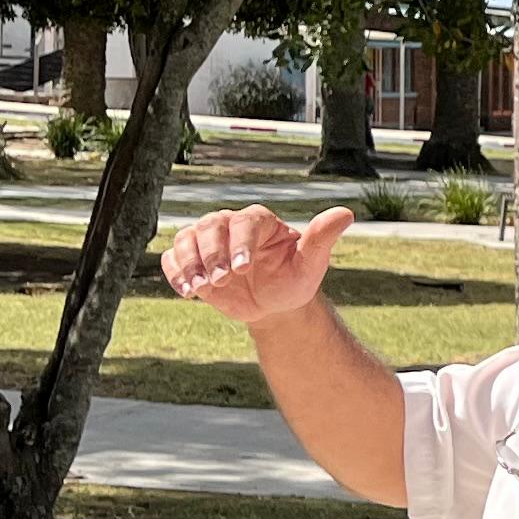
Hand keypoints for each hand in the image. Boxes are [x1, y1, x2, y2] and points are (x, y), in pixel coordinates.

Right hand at [161, 203, 354, 324]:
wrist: (273, 304)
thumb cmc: (294, 280)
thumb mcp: (311, 264)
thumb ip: (321, 239)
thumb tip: (346, 213)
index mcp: (259, 220)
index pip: (244, 223)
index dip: (240, 244)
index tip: (243, 269)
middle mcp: (229, 224)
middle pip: (209, 227)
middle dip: (212, 254)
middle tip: (221, 281)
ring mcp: (207, 242)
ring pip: (186, 239)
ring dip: (189, 264)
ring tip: (199, 289)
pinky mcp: (191, 261)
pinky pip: (173, 258)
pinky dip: (174, 272)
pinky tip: (186, 291)